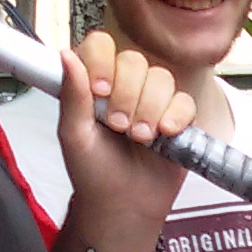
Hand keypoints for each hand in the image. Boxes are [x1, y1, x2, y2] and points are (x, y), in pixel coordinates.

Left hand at [54, 31, 197, 241]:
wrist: (124, 204)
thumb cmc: (93, 172)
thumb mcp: (73, 135)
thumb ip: (72, 95)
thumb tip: (66, 56)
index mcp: (94, 84)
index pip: (100, 46)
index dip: (103, 62)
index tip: (99, 91)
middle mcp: (124, 86)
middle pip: (134, 61)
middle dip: (127, 95)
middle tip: (118, 126)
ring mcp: (154, 100)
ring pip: (161, 78)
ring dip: (149, 109)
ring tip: (140, 138)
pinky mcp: (179, 118)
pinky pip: (185, 101)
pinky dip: (175, 117)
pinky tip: (164, 135)